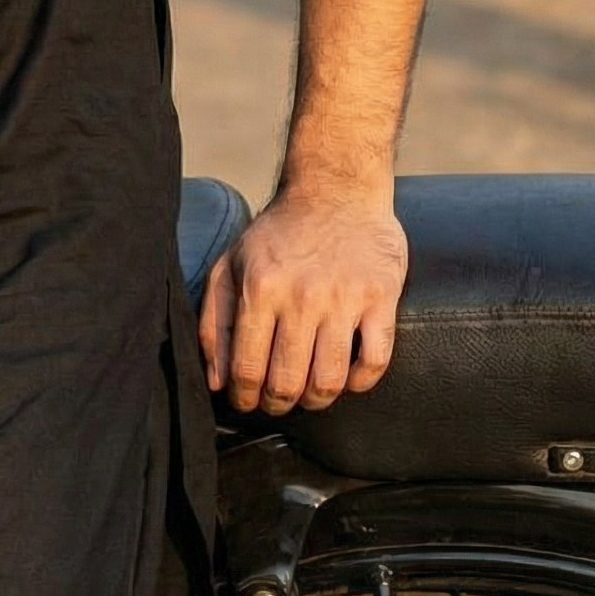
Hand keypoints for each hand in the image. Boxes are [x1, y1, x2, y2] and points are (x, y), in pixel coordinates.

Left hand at [199, 186, 406, 413]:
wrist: (335, 191)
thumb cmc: (278, 234)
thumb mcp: (230, 265)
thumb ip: (214, 321)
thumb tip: (215, 381)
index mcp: (258, 288)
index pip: (248, 367)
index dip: (246, 397)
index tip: (248, 402)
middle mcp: (300, 297)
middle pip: (288, 382)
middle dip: (279, 404)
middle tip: (278, 403)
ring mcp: (343, 300)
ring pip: (329, 381)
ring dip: (317, 400)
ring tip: (310, 395)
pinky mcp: (380, 299)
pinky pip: (374, 362)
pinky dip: (359, 382)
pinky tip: (346, 377)